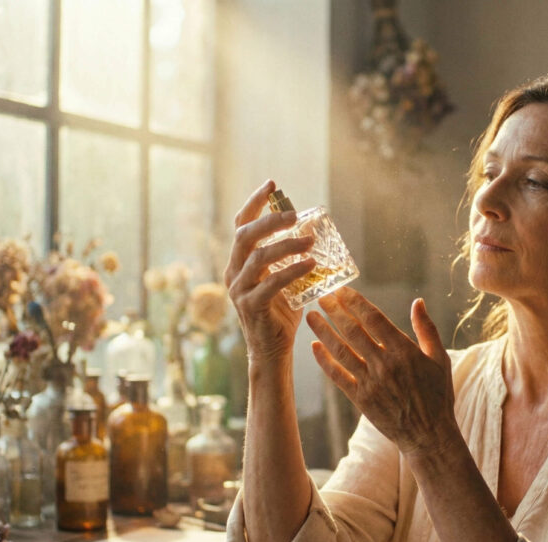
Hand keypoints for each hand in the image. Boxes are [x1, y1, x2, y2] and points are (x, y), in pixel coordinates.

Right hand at [224, 180, 316, 365]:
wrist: (272, 352)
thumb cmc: (280, 314)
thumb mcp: (283, 280)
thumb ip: (289, 258)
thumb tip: (313, 232)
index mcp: (239, 262)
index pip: (241, 225)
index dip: (255, 203)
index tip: (272, 184)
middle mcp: (234, 273)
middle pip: (245, 236)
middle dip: (269, 220)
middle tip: (294, 214)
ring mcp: (240, 290)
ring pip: (258, 258)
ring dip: (286, 245)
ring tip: (310, 241)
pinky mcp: (252, 307)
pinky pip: (271, 284)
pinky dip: (292, 271)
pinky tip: (310, 263)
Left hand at [306, 287, 457, 456]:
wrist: (428, 435)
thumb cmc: (438, 395)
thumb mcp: (440, 358)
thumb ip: (427, 329)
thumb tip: (417, 301)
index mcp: (404, 351)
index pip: (374, 318)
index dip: (356, 302)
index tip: (343, 290)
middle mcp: (384, 364)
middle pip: (353, 331)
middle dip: (335, 311)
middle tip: (321, 295)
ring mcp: (370, 382)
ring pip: (341, 351)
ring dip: (324, 331)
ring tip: (311, 316)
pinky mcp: (360, 399)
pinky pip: (338, 376)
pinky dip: (324, 361)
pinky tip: (314, 347)